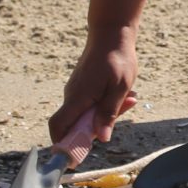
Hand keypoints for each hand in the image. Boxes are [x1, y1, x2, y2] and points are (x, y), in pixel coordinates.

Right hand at [50, 39, 138, 162]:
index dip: (63, 143)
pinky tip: (124, 92)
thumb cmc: (117, 58)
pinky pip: (91, 104)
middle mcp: (72, 96)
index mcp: (78, 97)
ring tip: (129, 97)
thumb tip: (102, 138)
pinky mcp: (83, 88)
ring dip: (108, 113)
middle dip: (100, 127)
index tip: (76, 154)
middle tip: (125, 108)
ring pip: (87, 114)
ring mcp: (76, 91)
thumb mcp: (119, 88)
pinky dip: (106, 103)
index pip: (59, 126)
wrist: (111, 32)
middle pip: (77, 125)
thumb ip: (109, 113)